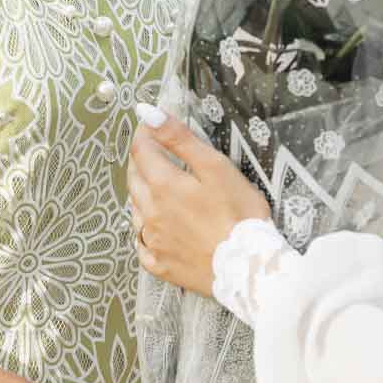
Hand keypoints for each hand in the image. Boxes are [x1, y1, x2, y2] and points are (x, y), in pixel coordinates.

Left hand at [128, 108, 268, 298]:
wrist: (248, 268)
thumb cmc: (239, 215)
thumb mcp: (214, 166)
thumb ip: (179, 138)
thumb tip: (148, 113)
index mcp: (162, 185)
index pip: (141, 151)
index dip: (145, 134)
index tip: (151, 127)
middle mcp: (150, 213)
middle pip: (134, 178)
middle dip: (141, 160)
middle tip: (153, 151)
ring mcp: (153, 241)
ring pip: (136, 209)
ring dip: (141, 193)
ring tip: (156, 186)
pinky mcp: (160, 265)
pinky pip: (142, 244)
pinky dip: (145, 230)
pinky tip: (156, 227)